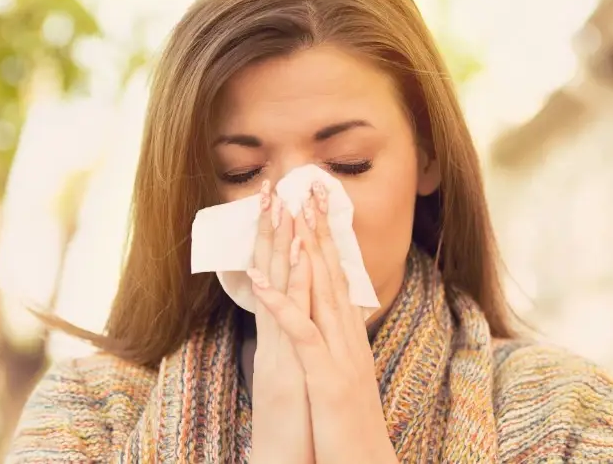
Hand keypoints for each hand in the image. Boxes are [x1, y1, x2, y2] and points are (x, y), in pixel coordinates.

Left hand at [247, 181, 396, 463]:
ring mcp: (339, 356)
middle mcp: (348, 339)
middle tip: (305, 187)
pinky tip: (264, 281)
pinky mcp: (326, 378)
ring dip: (303, 252)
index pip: (335, 278)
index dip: (324, 239)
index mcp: (348, 337)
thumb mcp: (343, 377)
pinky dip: (283, 305)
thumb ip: (340, 343)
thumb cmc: (349, 427)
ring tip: (288, 215)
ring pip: (319, 294)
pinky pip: (301, 335)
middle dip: (316, 228)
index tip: (313, 205)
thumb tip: (338, 315)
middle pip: (330, 274)